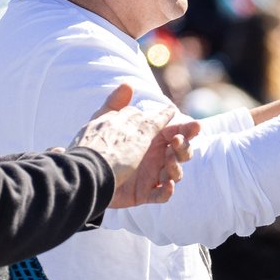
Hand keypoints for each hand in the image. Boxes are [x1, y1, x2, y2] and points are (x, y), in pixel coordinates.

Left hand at [70, 84, 199, 208]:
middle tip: (176, 141)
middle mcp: (153, 157)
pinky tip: (167, 184)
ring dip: (176, 167)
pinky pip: (161, 194)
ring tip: (169, 162)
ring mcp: (150, 176)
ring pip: (175, 173)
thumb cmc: (97, 146)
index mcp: (150, 139)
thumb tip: (128, 84)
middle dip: (184, 147)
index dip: (186, 129)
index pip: (174, 132)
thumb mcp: (105, 121)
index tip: (195, 125)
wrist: (84, 173)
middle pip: (180, 153)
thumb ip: (117, 103)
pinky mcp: (143, 194)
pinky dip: (167, 191)